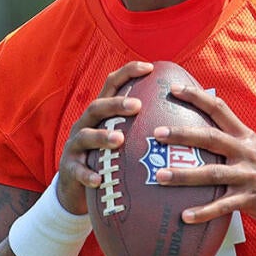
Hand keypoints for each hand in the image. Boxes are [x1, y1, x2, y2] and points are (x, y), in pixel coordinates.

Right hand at [55, 61, 152, 214]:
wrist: (77, 187)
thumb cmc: (110, 157)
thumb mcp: (124, 137)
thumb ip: (145, 123)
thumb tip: (186, 112)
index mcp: (102, 113)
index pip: (112, 84)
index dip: (129, 72)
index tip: (150, 67)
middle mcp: (86, 124)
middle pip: (97, 106)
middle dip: (116, 104)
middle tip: (137, 105)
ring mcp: (75, 145)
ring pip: (85, 135)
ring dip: (102, 136)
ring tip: (119, 139)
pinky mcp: (69, 168)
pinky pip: (77, 170)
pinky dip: (87, 174)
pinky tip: (99, 179)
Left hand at [153, 85, 255, 227]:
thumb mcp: (255, 148)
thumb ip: (231, 139)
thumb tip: (200, 132)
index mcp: (245, 136)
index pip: (220, 109)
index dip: (197, 97)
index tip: (175, 89)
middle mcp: (245, 152)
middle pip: (210, 138)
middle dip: (182, 134)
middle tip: (157, 133)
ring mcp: (247, 175)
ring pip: (212, 173)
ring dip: (184, 175)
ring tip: (160, 176)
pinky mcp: (250, 198)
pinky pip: (222, 206)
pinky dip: (203, 212)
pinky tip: (185, 216)